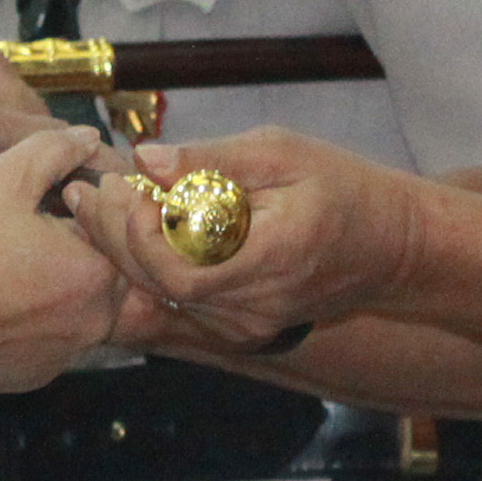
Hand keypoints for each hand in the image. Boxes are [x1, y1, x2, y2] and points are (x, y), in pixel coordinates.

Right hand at [0, 127, 120, 393]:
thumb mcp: (4, 178)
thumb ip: (54, 150)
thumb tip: (89, 139)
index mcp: (100, 269)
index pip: (111, 224)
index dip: (79, 202)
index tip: (46, 198)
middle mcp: (98, 319)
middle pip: (98, 263)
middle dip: (69, 240)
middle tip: (22, 227)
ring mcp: (68, 352)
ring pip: (74, 298)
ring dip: (51, 276)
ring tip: (5, 259)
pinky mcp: (38, 374)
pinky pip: (48, 332)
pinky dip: (31, 313)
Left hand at [72, 129, 421, 348]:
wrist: (391, 246)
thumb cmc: (342, 187)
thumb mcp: (283, 152)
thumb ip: (213, 160)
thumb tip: (147, 159)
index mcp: (270, 259)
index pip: (178, 266)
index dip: (137, 230)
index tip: (121, 182)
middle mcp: (254, 306)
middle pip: (159, 286)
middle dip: (114, 238)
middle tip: (90, 191)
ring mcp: (246, 325)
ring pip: (164, 296)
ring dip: (125, 251)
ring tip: (98, 204)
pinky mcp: (241, 328)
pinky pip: (181, 300)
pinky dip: (151, 264)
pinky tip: (133, 230)